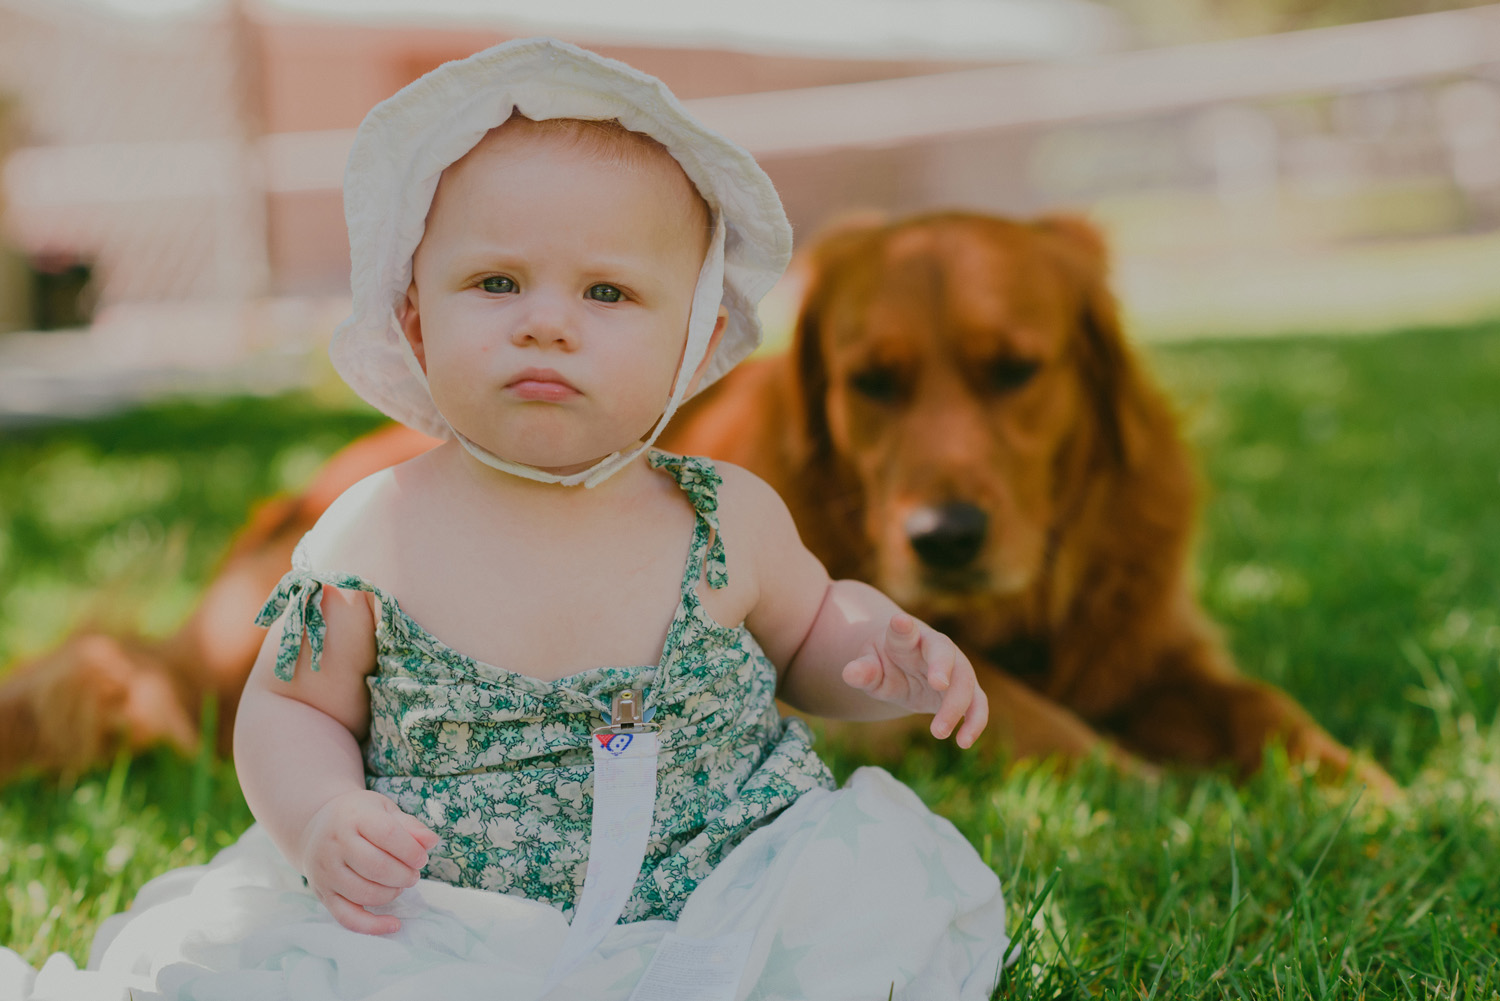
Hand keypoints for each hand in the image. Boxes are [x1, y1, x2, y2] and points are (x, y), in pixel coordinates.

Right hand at [298, 789, 439, 934]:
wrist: (314, 827)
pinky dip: (372, 926)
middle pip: (377, 867)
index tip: (421, 858)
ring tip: (400, 884)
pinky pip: (347, 917)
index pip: (387, 834)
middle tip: (413, 874)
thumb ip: (410, 826)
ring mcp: (326, 871)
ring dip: (392, 894)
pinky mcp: (323, 894)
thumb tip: (431, 842)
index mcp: (354, 817)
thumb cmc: (359, 818)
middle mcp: (335, 844)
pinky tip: (394, 924)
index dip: (411, 850)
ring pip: (364, 893)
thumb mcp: (384, 811)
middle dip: (404, 875)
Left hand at [841, 614, 988, 746]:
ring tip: (939, 733)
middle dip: (942, 666)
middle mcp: (936, 647)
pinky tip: (964, 743)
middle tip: (938, 684)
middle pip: (944, 652)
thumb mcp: (870, 665)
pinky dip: (975, 722)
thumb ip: (863, 670)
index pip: (905, 630)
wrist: (905, 664)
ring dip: (956, 707)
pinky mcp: (966, 690)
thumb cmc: (885, 662)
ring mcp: (955, 667)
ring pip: (965, 681)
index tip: (900, 622)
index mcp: (907, 637)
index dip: (903, 627)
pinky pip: (978, 704)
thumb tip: (850, 674)